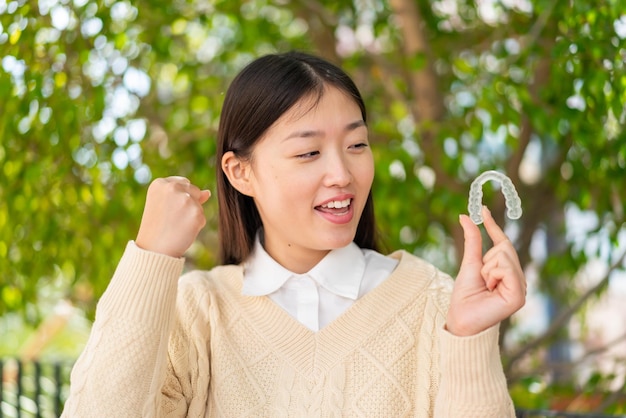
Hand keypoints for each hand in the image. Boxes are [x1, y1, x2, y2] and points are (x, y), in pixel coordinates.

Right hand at [135, 176, 210, 257]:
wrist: (153, 250)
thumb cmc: (157, 228)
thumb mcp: (164, 205)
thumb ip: (185, 194)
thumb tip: (207, 192)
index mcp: (160, 183)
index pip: (183, 183)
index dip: (178, 199)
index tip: (167, 210)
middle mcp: (173, 188)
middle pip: (194, 191)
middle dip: (188, 205)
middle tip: (171, 219)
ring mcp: (185, 199)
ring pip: (199, 205)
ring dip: (192, 216)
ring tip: (175, 226)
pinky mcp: (196, 213)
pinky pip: (202, 218)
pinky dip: (196, 226)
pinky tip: (183, 231)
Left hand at [446, 206, 525, 335]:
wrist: (461, 318)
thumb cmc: (465, 295)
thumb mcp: (469, 263)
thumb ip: (472, 240)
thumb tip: (465, 216)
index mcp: (507, 271)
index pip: (503, 243)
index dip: (492, 226)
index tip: (483, 208)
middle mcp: (517, 278)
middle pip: (504, 248)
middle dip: (486, 260)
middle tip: (481, 279)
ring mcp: (520, 287)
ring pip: (504, 256)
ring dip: (487, 269)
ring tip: (485, 286)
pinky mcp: (519, 295)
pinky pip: (506, 269)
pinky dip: (492, 275)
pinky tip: (491, 290)